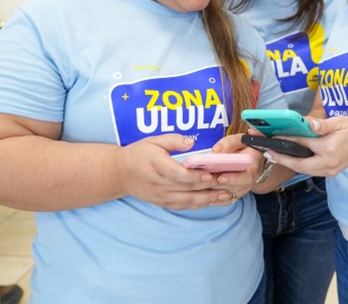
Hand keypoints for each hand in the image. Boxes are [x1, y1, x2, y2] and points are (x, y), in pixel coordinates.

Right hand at [116, 134, 234, 209]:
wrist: (119, 173)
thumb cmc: (138, 154)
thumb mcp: (153, 140)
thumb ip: (173, 139)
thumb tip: (192, 142)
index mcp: (156, 166)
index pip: (178, 174)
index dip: (195, 176)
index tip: (211, 174)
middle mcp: (159, 184)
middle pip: (187, 188)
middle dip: (209, 187)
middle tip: (228, 183)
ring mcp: (161, 196)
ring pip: (187, 201)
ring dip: (208, 199)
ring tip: (225, 195)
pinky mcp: (163, 203)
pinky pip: (183, 206)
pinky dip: (199, 205)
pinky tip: (213, 201)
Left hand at [209, 133, 263, 203]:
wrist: (254, 158)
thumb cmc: (245, 147)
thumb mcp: (240, 140)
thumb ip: (229, 143)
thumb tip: (216, 150)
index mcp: (253, 166)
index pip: (246, 176)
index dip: (233, 178)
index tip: (220, 177)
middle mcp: (250, 181)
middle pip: (235, 188)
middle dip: (219, 186)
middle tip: (205, 182)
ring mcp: (242, 189)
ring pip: (228, 195)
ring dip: (214, 193)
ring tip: (201, 187)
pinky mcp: (235, 194)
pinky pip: (224, 200)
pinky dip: (214, 198)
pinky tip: (202, 194)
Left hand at [262, 116, 347, 176]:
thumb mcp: (340, 122)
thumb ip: (322, 124)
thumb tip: (307, 122)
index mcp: (329, 148)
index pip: (303, 144)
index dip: (287, 140)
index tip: (274, 137)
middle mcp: (327, 163)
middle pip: (299, 164)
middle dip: (282, 159)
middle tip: (267, 153)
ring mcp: (329, 170)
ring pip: (304, 170)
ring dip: (288, 164)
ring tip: (274, 156)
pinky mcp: (329, 173)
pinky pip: (310, 171)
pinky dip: (299, 165)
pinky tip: (290, 159)